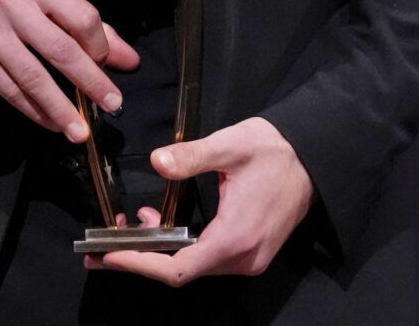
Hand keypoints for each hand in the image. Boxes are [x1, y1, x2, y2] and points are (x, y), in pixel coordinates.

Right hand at [0, 0, 138, 140]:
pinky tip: (49, 122)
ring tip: (79, 130)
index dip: (100, 46)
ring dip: (60, 108)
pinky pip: (8, 89)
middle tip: (112, 105)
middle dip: (90, 81)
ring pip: (33, 76)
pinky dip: (32, 109)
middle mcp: (9, 1)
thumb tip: (128, 59)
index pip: (81, 16)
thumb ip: (80, 23)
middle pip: (60, 48)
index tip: (108, 66)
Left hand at [86, 117, 313, 283]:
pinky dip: (181, 248)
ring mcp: (250, 259)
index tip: (109, 256)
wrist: (315, 158)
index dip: (140, 265)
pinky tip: (163, 226)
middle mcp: (244, 258)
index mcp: (235, 237)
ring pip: (195, 268)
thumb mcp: (230, 146)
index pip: (178, 269)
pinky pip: (210, 260)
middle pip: (182, 273)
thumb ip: (192, 157)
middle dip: (142, 259)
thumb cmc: (275, 150)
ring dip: (161, 252)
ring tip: (132, 227)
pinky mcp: (253, 253)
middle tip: (104, 246)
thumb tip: (158, 162)